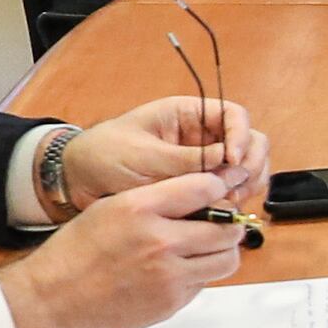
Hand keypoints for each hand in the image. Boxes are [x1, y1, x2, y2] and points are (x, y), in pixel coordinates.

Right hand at [0, 172, 242, 327]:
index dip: (217, 188)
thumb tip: (200, 194)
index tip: (217, 192)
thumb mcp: (111, 207)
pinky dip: (200, 275)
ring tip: (206, 247)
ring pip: (226, 259)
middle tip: (221, 223)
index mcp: (140, 208)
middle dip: (228, 223)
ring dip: (223, 251)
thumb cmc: (78, 251)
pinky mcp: (171, 302)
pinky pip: (204, 283)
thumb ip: (156, 199)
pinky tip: (178, 270)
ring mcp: (168, 275)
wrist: (55, 297)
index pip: (204, 188)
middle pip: (226, 228)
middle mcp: (159, 241)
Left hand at [59, 93, 267, 218]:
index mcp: (187, 114)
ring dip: (246, 185)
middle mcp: (201, 136)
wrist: (77, 181)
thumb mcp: (143, 156)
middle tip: (236, 189)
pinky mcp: (198, 187)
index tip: (233, 160)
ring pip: (245, 169)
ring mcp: (203, 163)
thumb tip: (229, 167)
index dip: (241, 136)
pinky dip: (233, 202)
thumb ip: (187, 161)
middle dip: (250, 164)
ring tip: (229, 204)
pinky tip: (221, 213)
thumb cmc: (103, 155)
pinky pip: (228, 191)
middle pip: (249, 142)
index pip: (233, 115)